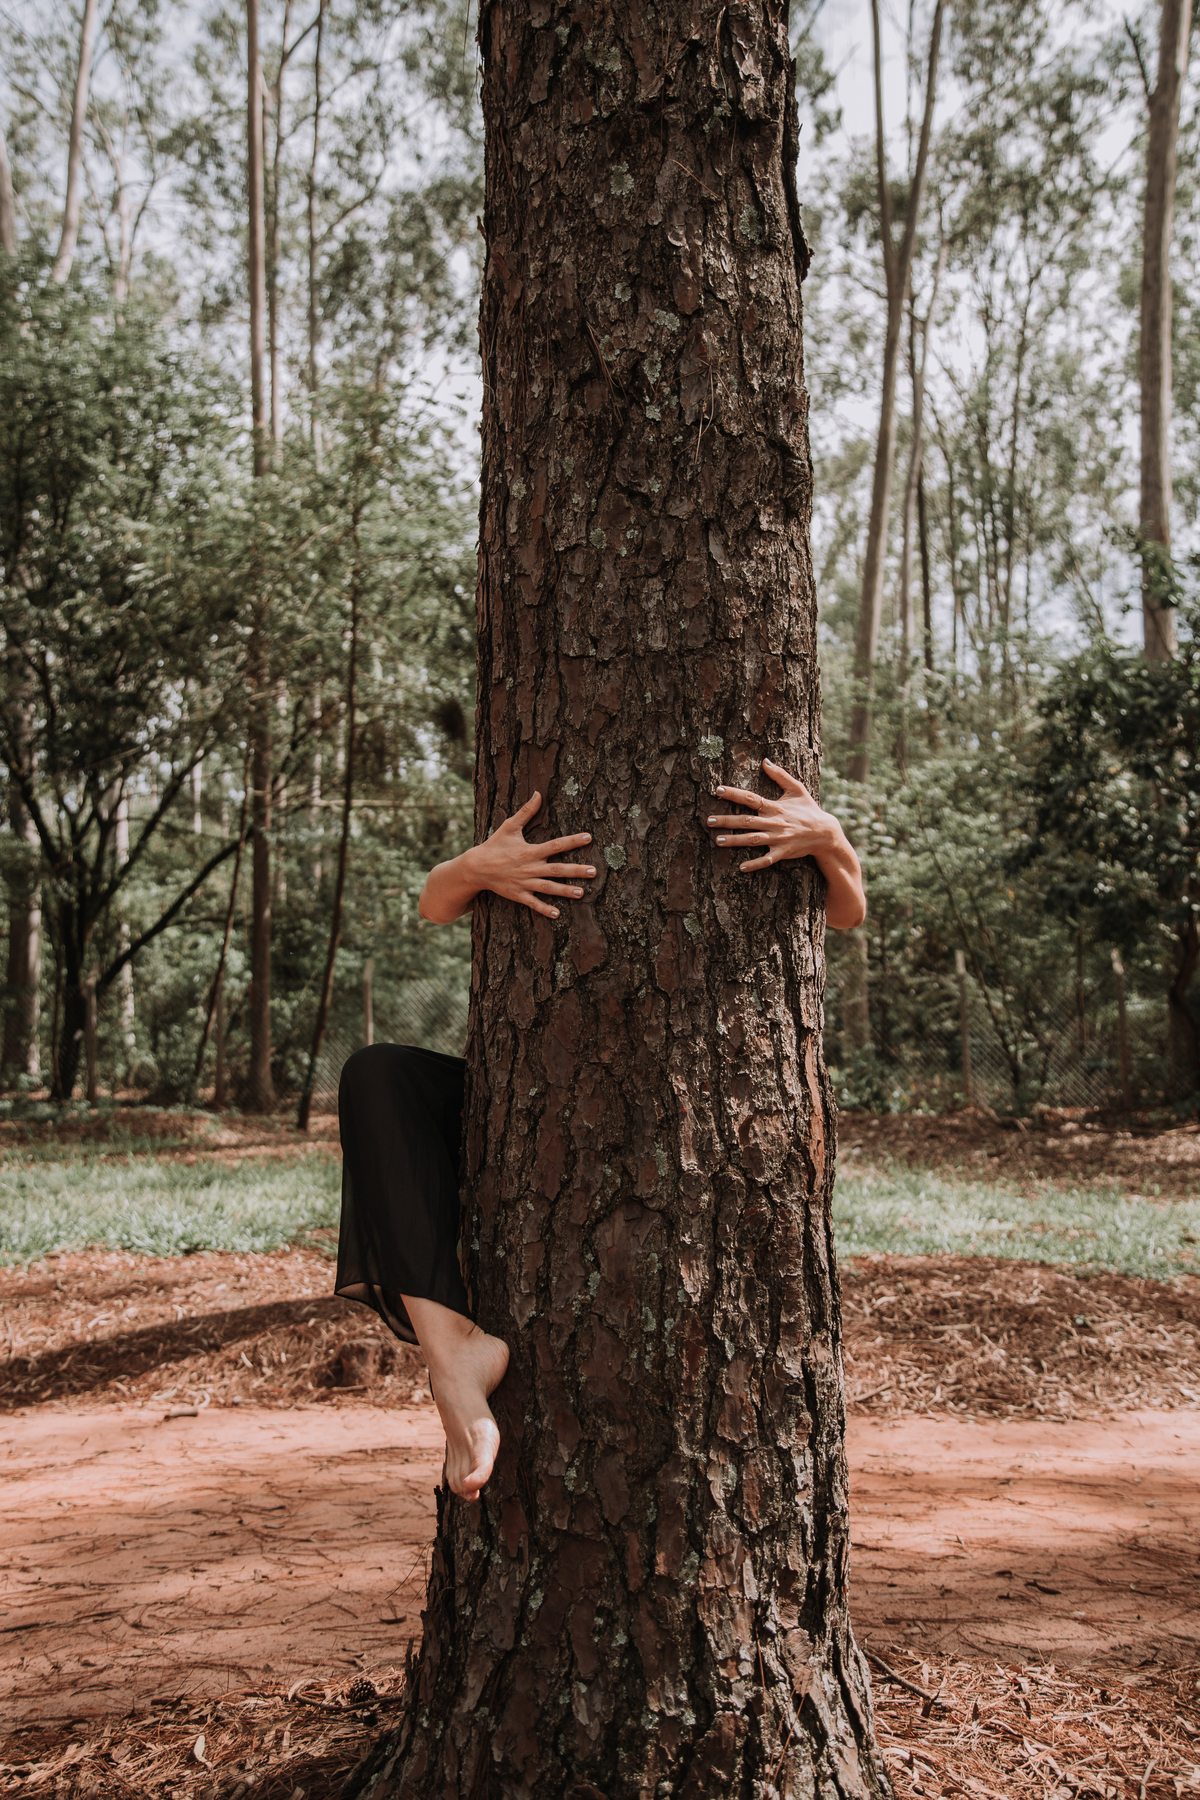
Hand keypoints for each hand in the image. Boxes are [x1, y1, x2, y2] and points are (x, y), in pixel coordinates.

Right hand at [468, 792, 595, 919]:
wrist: (476, 867)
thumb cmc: (494, 845)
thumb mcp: (509, 826)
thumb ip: (526, 811)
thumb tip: (538, 794)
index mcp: (531, 851)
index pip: (556, 845)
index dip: (572, 841)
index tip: (588, 837)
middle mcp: (530, 867)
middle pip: (557, 869)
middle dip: (576, 870)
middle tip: (594, 871)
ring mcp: (525, 883)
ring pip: (549, 887)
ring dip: (565, 891)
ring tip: (582, 893)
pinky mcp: (518, 894)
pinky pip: (533, 903)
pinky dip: (544, 909)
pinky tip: (557, 914)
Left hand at [703, 758, 865, 927]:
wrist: (825, 832)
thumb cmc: (809, 810)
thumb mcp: (797, 789)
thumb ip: (780, 775)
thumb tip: (765, 761)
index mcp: (775, 807)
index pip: (751, 798)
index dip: (734, 794)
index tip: (718, 790)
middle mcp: (774, 822)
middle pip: (746, 821)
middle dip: (727, 821)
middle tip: (709, 820)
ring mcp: (778, 839)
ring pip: (753, 840)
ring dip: (735, 841)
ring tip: (717, 841)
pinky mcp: (783, 852)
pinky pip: (767, 859)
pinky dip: (755, 864)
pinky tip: (741, 867)